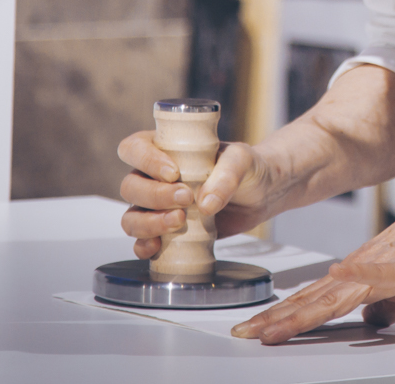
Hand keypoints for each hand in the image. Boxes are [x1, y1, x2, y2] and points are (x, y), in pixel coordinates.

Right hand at [117, 130, 281, 259]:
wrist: (264, 194)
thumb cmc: (249, 168)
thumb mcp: (243, 160)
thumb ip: (227, 175)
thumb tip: (206, 204)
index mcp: (167, 149)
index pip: (134, 148)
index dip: (146, 160)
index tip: (173, 173)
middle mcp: (155, 177)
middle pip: (130, 186)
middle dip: (154, 196)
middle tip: (186, 199)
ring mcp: (158, 206)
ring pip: (131, 216)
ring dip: (148, 223)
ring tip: (179, 222)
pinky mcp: (167, 231)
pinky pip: (141, 241)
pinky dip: (144, 246)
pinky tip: (158, 246)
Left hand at [231, 187, 394, 343]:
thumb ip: (384, 306)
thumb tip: (369, 323)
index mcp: (357, 277)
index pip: (312, 302)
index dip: (283, 317)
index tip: (256, 331)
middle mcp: (359, 271)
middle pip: (312, 301)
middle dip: (277, 319)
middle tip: (245, 333)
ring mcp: (378, 267)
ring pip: (333, 292)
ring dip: (302, 309)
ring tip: (274, 323)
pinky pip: (377, 269)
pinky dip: (356, 273)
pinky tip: (338, 274)